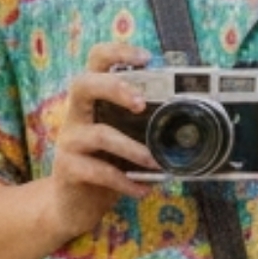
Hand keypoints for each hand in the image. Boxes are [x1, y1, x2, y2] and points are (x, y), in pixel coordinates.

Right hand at [47, 42, 161, 240]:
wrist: (74, 205)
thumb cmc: (106, 166)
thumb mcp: (125, 141)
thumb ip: (144, 127)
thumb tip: (188, 124)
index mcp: (93, 101)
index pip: (96, 62)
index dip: (118, 53)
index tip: (146, 57)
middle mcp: (76, 115)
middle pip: (83, 85)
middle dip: (114, 88)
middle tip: (139, 104)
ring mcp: (70, 141)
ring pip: (99, 135)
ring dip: (132, 149)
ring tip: (155, 162)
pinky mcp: (69, 169)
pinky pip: (100, 172)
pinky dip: (125, 181)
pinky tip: (143, 189)